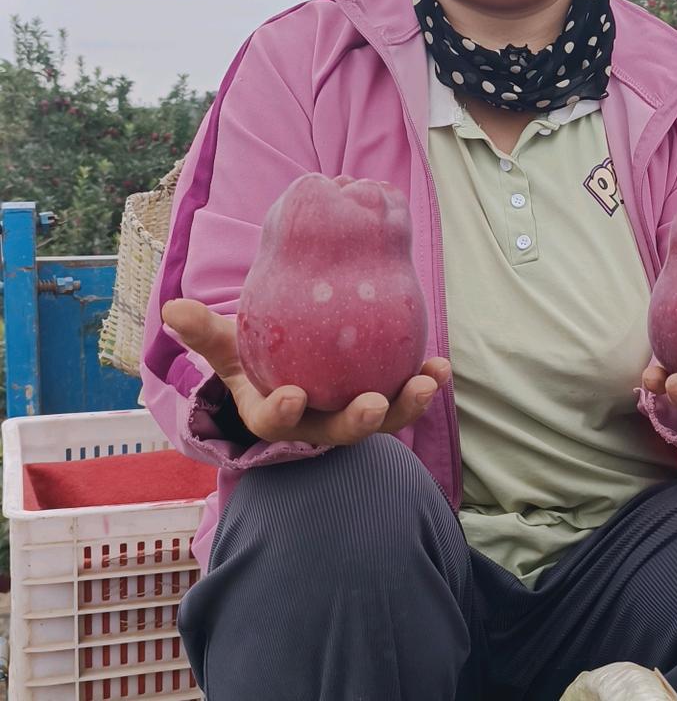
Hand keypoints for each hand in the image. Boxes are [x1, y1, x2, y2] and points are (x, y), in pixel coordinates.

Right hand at [162, 297, 450, 446]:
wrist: (291, 366)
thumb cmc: (257, 357)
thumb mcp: (230, 346)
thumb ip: (205, 332)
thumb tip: (171, 309)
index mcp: (275, 414)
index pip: (276, 423)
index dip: (283, 413)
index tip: (292, 396)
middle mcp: (318, 424)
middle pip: (339, 432)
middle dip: (358, 421)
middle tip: (372, 403)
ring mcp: (353, 415)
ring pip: (382, 419)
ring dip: (406, 404)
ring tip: (428, 380)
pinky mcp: (383, 399)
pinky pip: (405, 395)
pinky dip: (424, 381)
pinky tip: (440, 365)